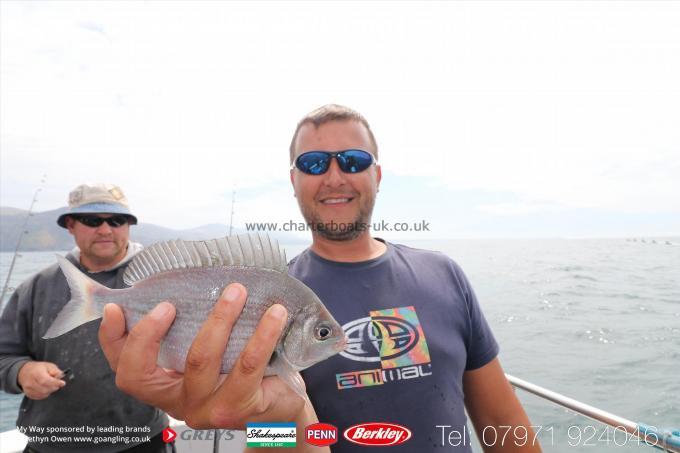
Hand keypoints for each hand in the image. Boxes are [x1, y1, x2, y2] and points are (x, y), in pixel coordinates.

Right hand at [17, 361, 65, 399]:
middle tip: (57, 383)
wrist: (25, 372)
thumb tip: (60, 376)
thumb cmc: (38, 368)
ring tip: (51, 385)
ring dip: (50, 390)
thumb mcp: (49, 365)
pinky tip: (46, 388)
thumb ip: (55, 371)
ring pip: (43, 394)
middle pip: (45, 389)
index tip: (62, 383)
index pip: (45, 381)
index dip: (55, 383)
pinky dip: (46, 394)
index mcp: (36, 373)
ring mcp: (28, 389)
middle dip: (54, 387)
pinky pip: (40, 397)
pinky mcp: (29, 394)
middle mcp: (30, 382)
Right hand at [98, 283, 305, 428]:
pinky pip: (247, 366)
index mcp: (166, 385)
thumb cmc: (245, 373)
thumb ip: (193, 327)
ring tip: (237, 291)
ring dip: (218, 319)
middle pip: (147, 373)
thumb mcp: (214, 350)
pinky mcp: (238, 408)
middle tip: (170, 303)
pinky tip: (275, 314)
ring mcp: (207, 409)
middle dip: (151, 331)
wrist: (281, 408)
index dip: (113, 341)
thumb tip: (190, 280)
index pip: (125, 370)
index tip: (115, 309)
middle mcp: (180, 402)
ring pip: (200, 361)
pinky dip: (262, 334)